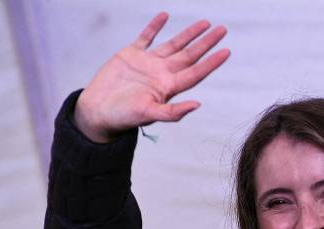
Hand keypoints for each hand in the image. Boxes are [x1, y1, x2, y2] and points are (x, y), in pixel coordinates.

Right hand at [74, 12, 229, 142]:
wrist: (97, 112)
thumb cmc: (123, 117)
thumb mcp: (148, 114)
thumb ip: (172, 112)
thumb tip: (198, 105)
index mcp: (168, 87)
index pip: (196, 72)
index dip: (211, 62)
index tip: (226, 51)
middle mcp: (161, 74)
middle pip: (190, 55)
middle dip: (206, 43)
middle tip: (222, 30)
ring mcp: (147, 63)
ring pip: (173, 44)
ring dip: (189, 34)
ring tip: (205, 23)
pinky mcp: (131, 55)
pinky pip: (146, 37)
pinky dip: (155, 27)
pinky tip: (164, 16)